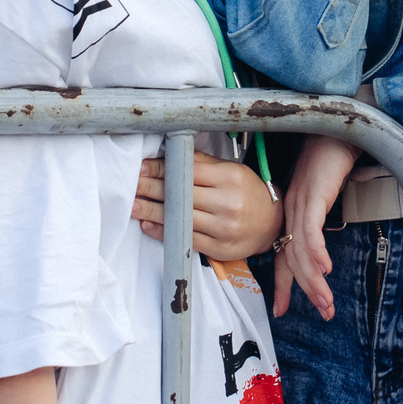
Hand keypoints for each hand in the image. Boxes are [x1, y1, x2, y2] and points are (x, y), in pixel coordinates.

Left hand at [133, 151, 282, 259]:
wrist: (272, 223)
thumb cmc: (247, 192)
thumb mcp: (231, 170)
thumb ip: (202, 163)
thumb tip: (169, 155)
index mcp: (230, 178)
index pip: (188, 172)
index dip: (162, 170)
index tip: (142, 167)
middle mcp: (227, 203)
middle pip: (181, 195)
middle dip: (151, 188)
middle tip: (131, 184)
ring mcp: (223, 228)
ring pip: (180, 218)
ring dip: (151, 211)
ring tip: (132, 205)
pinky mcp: (219, 248)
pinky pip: (186, 239)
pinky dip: (164, 232)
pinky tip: (148, 224)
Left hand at [271, 135, 357, 320]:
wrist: (335, 127)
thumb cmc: (329, 157)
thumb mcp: (319, 191)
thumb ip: (316, 214)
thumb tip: (319, 241)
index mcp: (291, 212)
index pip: (284, 254)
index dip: (283, 283)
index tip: (282, 309)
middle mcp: (291, 211)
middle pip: (292, 258)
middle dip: (304, 290)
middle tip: (321, 313)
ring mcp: (300, 203)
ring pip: (301, 250)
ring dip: (314, 280)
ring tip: (326, 302)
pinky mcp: (313, 194)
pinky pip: (312, 229)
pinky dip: (317, 252)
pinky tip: (325, 269)